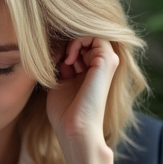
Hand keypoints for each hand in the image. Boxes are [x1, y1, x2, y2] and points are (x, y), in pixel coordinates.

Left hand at [45, 36, 118, 163]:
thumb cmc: (64, 112)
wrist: (74, 129)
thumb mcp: (59, 81)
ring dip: (72, 42)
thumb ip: (61, 64)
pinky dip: (78, 42)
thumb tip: (54, 46)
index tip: (54, 62)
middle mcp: (103, 64)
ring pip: (91, 33)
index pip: (79, 44)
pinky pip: (96, 36)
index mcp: (93, 70)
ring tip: (64, 61)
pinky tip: (69, 60)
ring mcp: (108, 61)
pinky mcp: (108, 61)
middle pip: (85, 37)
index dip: (64, 47)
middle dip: (67, 43)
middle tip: (58, 61)